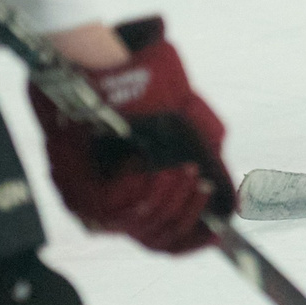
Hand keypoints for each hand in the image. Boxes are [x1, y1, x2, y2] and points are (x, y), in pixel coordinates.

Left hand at [28, 17, 229, 254]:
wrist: (101, 63)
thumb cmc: (143, 89)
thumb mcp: (189, 127)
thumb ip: (209, 163)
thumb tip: (232, 204)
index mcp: (136, 194)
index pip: (165, 241)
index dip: (194, 241)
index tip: (218, 234)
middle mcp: (110, 204)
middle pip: (157, 237)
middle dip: (188, 211)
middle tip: (200, 181)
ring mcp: (88, 198)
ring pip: (140, 223)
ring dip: (169, 197)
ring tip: (181, 168)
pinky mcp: (73, 185)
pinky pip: (116, 206)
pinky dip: (142, 187)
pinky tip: (148, 164)